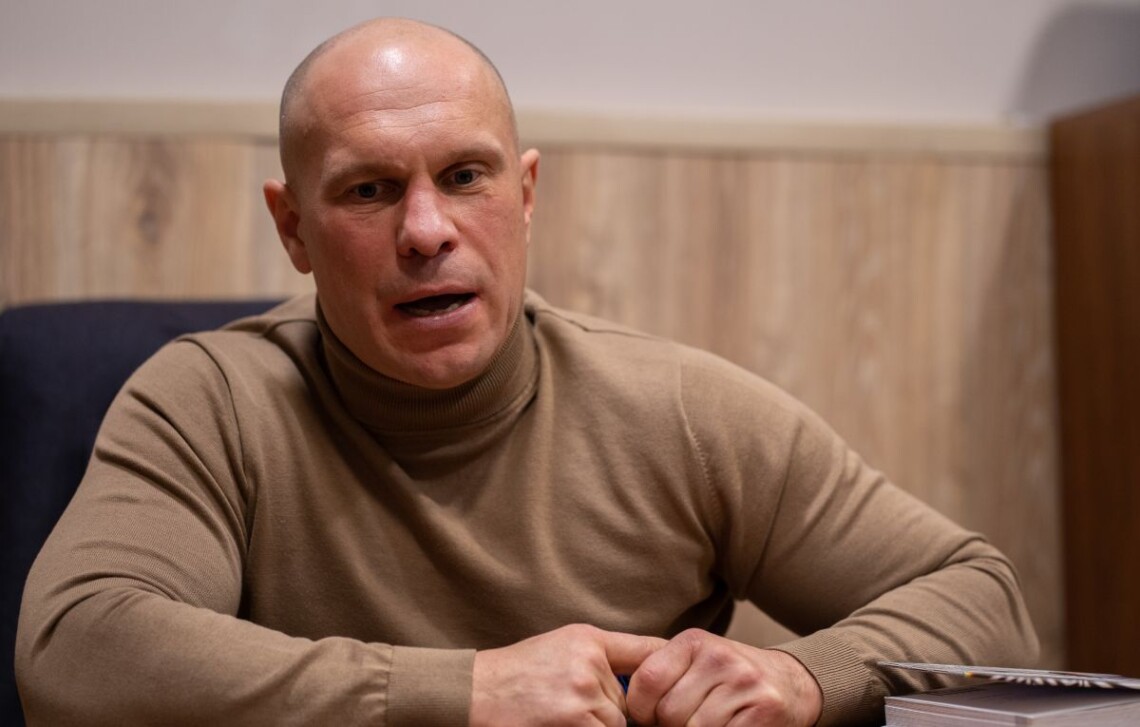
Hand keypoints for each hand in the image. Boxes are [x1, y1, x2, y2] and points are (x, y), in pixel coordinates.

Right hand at [471, 624, 666, 725]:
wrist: (474, 692)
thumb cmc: (516, 674)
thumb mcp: (560, 647)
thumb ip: (598, 656)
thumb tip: (640, 675)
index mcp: (588, 639)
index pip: (648, 649)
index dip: (667, 665)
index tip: (678, 678)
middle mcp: (590, 662)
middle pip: (629, 700)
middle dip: (610, 711)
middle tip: (570, 707)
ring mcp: (583, 693)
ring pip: (616, 723)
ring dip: (597, 726)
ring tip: (561, 716)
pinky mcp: (575, 721)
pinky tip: (559, 723)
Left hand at [625, 629, 821, 725]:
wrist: (791, 683)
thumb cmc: (731, 679)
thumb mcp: (696, 663)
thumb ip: (662, 676)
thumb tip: (624, 710)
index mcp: (694, 642)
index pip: (646, 681)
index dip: (641, 710)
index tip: (650, 717)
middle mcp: (719, 657)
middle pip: (669, 712)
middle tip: (687, 722)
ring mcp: (744, 683)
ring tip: (710, 723)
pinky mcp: (764, 709)